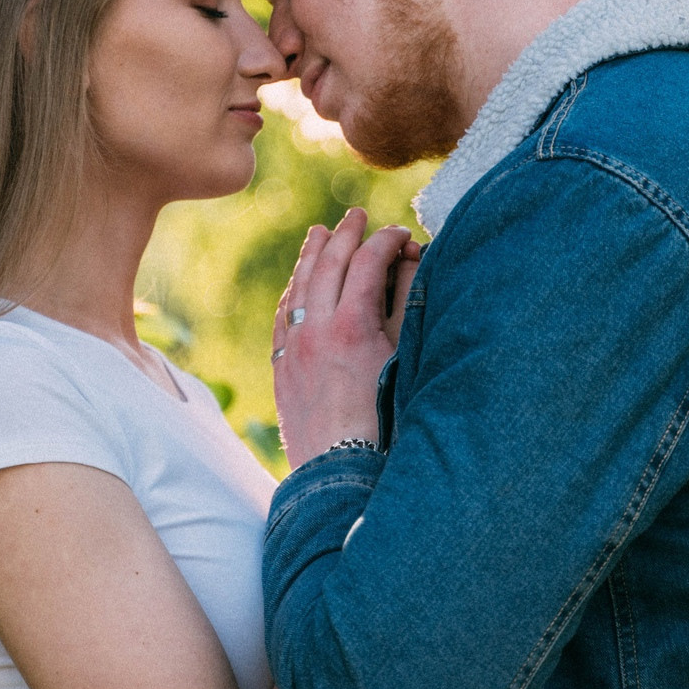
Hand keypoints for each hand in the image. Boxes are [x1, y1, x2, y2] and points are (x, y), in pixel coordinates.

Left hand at [273, 208, 416, 468]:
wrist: (342, 473)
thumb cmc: (387, 422)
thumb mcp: (405, 359)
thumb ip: (405, 306)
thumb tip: (406, 264)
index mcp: (353, 324)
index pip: (368, 261)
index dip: (386, 240)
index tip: (401, 234)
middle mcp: (316, 329)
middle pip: (328, 265)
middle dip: (345, 235)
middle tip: (357, 215)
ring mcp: (294, 348)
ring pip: (298, 287)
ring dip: (311, 256)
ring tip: (320, 233)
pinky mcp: (283, 369)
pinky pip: (282, 317)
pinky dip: (293, 292)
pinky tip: (297, 285)